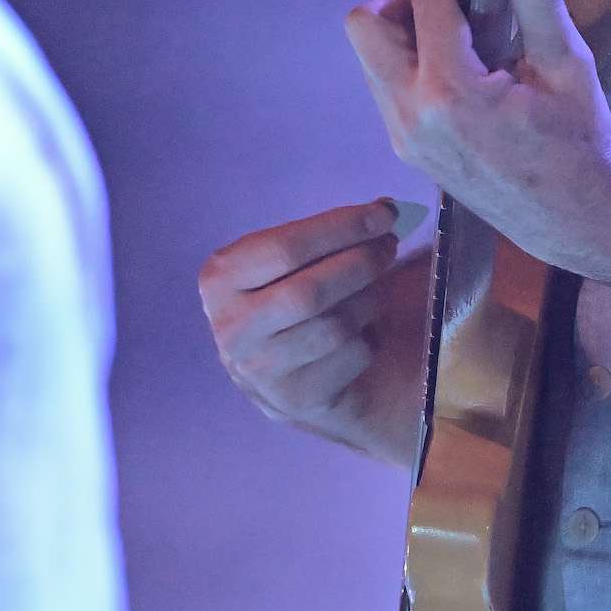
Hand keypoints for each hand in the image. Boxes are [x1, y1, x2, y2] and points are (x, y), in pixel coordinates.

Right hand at [198, 198, 414, 452]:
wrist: (289, 373)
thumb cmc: (293, 295)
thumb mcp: (289, 262)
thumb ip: (327, 235)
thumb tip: (385, 210)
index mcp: (221, 279)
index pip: (287, 246)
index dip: (343, 227)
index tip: (385, 213)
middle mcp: (231, 328)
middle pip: (311, 290)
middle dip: (362, 262)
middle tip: (389, 246)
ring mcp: (259, 371)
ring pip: (336, 326)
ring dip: (370, 299)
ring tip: (375, 287)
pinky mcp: (294, 399)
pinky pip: (351, 357)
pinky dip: (370, 337)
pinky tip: (362, 330)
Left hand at [344, 0, 610, 273]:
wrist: (572, 220)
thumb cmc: (578, 146)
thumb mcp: (567, 65)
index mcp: (452, 94)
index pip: (426, 0)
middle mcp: (412, 116)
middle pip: (366, 25)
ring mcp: (402, 137)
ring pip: (370, 55)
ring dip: (406, 28)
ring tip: (463, 30)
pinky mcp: (405, 148)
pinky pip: (386, 84)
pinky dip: (412, 60)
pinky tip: (461, 65)